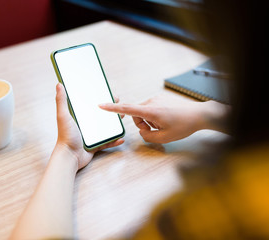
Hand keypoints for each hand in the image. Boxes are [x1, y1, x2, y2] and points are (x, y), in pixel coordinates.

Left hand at [55, 83, 123, 170]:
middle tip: (120, 105)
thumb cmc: (65, 136)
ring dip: (115, 124)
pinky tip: (121, 138)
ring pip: (106, 128)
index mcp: (79, 117)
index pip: (90, 105)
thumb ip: (61, 101)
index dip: (100, 98)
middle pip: (101, 115)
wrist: (69, 156)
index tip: (108, 93)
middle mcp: (85, 125)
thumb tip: (59, 84)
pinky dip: (114, 140)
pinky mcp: (95, 146)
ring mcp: (91, 136)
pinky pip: (107, 142)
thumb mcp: (63, 116)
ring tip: (123, 118)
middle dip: (111, 110)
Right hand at [99, 95, 227, 143]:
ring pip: (143, 113)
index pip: (127, 109)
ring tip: (163, 124)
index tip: (101, 105)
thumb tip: (142, 132)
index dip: (112, 108)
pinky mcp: (159, 98)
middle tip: (156, 130)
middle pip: (136, 115)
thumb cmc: (184, 125)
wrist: (200, 114)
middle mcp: (151, 102)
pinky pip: (150, 109)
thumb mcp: (165, 138)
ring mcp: (156, 99)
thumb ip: (148, 137)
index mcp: (151, 111)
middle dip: (142, 124)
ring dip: (149, 121)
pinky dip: (154, 116)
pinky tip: (166, 119)